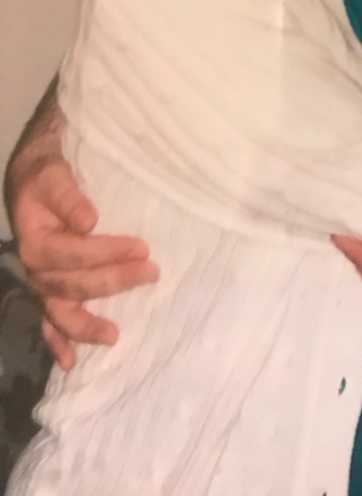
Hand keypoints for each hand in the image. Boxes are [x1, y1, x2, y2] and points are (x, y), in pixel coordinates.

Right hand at [11, 155, 156, 368]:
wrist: (31, 181)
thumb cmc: (46, 177)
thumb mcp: (54, 176)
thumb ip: (69, 197)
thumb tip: (89, 221)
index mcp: (36, 243)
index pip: (75, 253)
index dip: (108, 252)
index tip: (143, 248)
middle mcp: (34, 269)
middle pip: (74, 284)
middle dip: (114, 281)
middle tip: (151, 273)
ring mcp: (40, 284)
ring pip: (61, 311)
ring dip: (86, 326)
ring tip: (113, 336)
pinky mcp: (47, 290)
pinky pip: (48, 321)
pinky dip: (57, 342)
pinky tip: (70, 363)